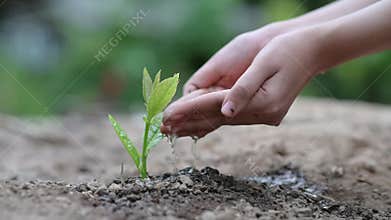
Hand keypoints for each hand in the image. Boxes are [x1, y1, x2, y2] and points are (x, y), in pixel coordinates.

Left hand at [162, 27, 321, 136]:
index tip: (167, 115)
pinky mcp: (263, 111)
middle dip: (188, 122)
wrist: (313, 51)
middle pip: (217, 119)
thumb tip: (225, 111)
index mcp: (264, 103)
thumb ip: (244, 89)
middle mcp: (263, 114)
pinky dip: (211, 120)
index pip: (217, 107)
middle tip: (162, 128)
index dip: (190, 110)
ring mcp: (264, 115)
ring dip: (197, 124)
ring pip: (222, 121)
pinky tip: (197, 126)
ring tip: (173, 129)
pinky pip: (231, 117)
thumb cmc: (289, 50)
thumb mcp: (266, 63)